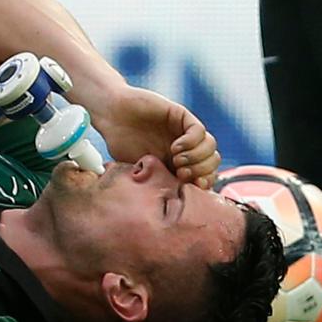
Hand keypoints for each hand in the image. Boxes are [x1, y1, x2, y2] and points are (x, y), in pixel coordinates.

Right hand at [93, 86, 219, 187]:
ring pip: (210, 146)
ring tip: (177, 160)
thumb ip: (155, 183)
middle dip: (201, 171)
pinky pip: (199, 131)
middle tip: (180, 174)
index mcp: (177, 164)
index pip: (204, 175)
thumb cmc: (119, 143)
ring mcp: (184, 132)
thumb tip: (169, 206)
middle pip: (211, 162)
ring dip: (197, 158)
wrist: (110, 115)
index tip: (192, 188)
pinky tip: (175, 147)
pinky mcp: (181, 116)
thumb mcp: (137, 170)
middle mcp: (185, 148)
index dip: (203, 184)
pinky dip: (192, 142)